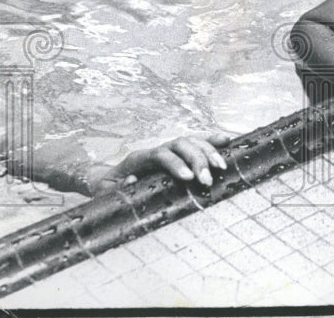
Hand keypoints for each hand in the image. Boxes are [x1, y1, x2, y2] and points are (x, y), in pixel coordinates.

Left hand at [91, 133, 230, 195]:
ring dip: (208, 151)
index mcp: (138, 158)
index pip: (160, 154)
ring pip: (191, 140)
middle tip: (208, 179)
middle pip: (180, 144)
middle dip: (197, 159)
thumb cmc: (107, 190)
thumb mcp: (106, 193)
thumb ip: (116, 189)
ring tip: (222, 166)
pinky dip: (212, 140)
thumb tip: (131, 180)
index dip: (175, 163)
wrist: (105, 181)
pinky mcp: (177, 153)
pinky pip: (197, 141)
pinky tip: (228, 141)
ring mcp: (167, 149)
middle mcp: (155, 149)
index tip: (188, 177)